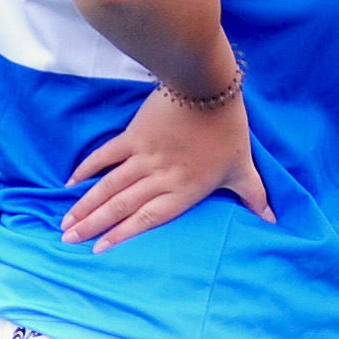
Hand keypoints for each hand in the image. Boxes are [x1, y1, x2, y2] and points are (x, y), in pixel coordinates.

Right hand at [64, 87, 274, 250]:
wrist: (206, 89)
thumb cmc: (228, 130)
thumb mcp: (244, 168)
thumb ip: (254, 196)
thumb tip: (273, 220)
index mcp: (185, 190)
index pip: (149, 219)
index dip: (123, 235)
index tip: (99, 250)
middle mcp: (160, 178)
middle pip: (121, 206)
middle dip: (94, 225)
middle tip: (67, 239)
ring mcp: (143, 157)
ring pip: (108, 186)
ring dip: (85, 204)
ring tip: (65, 221)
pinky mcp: (132, 136)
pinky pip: (104, 156)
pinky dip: (87, 169)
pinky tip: (70, 182)